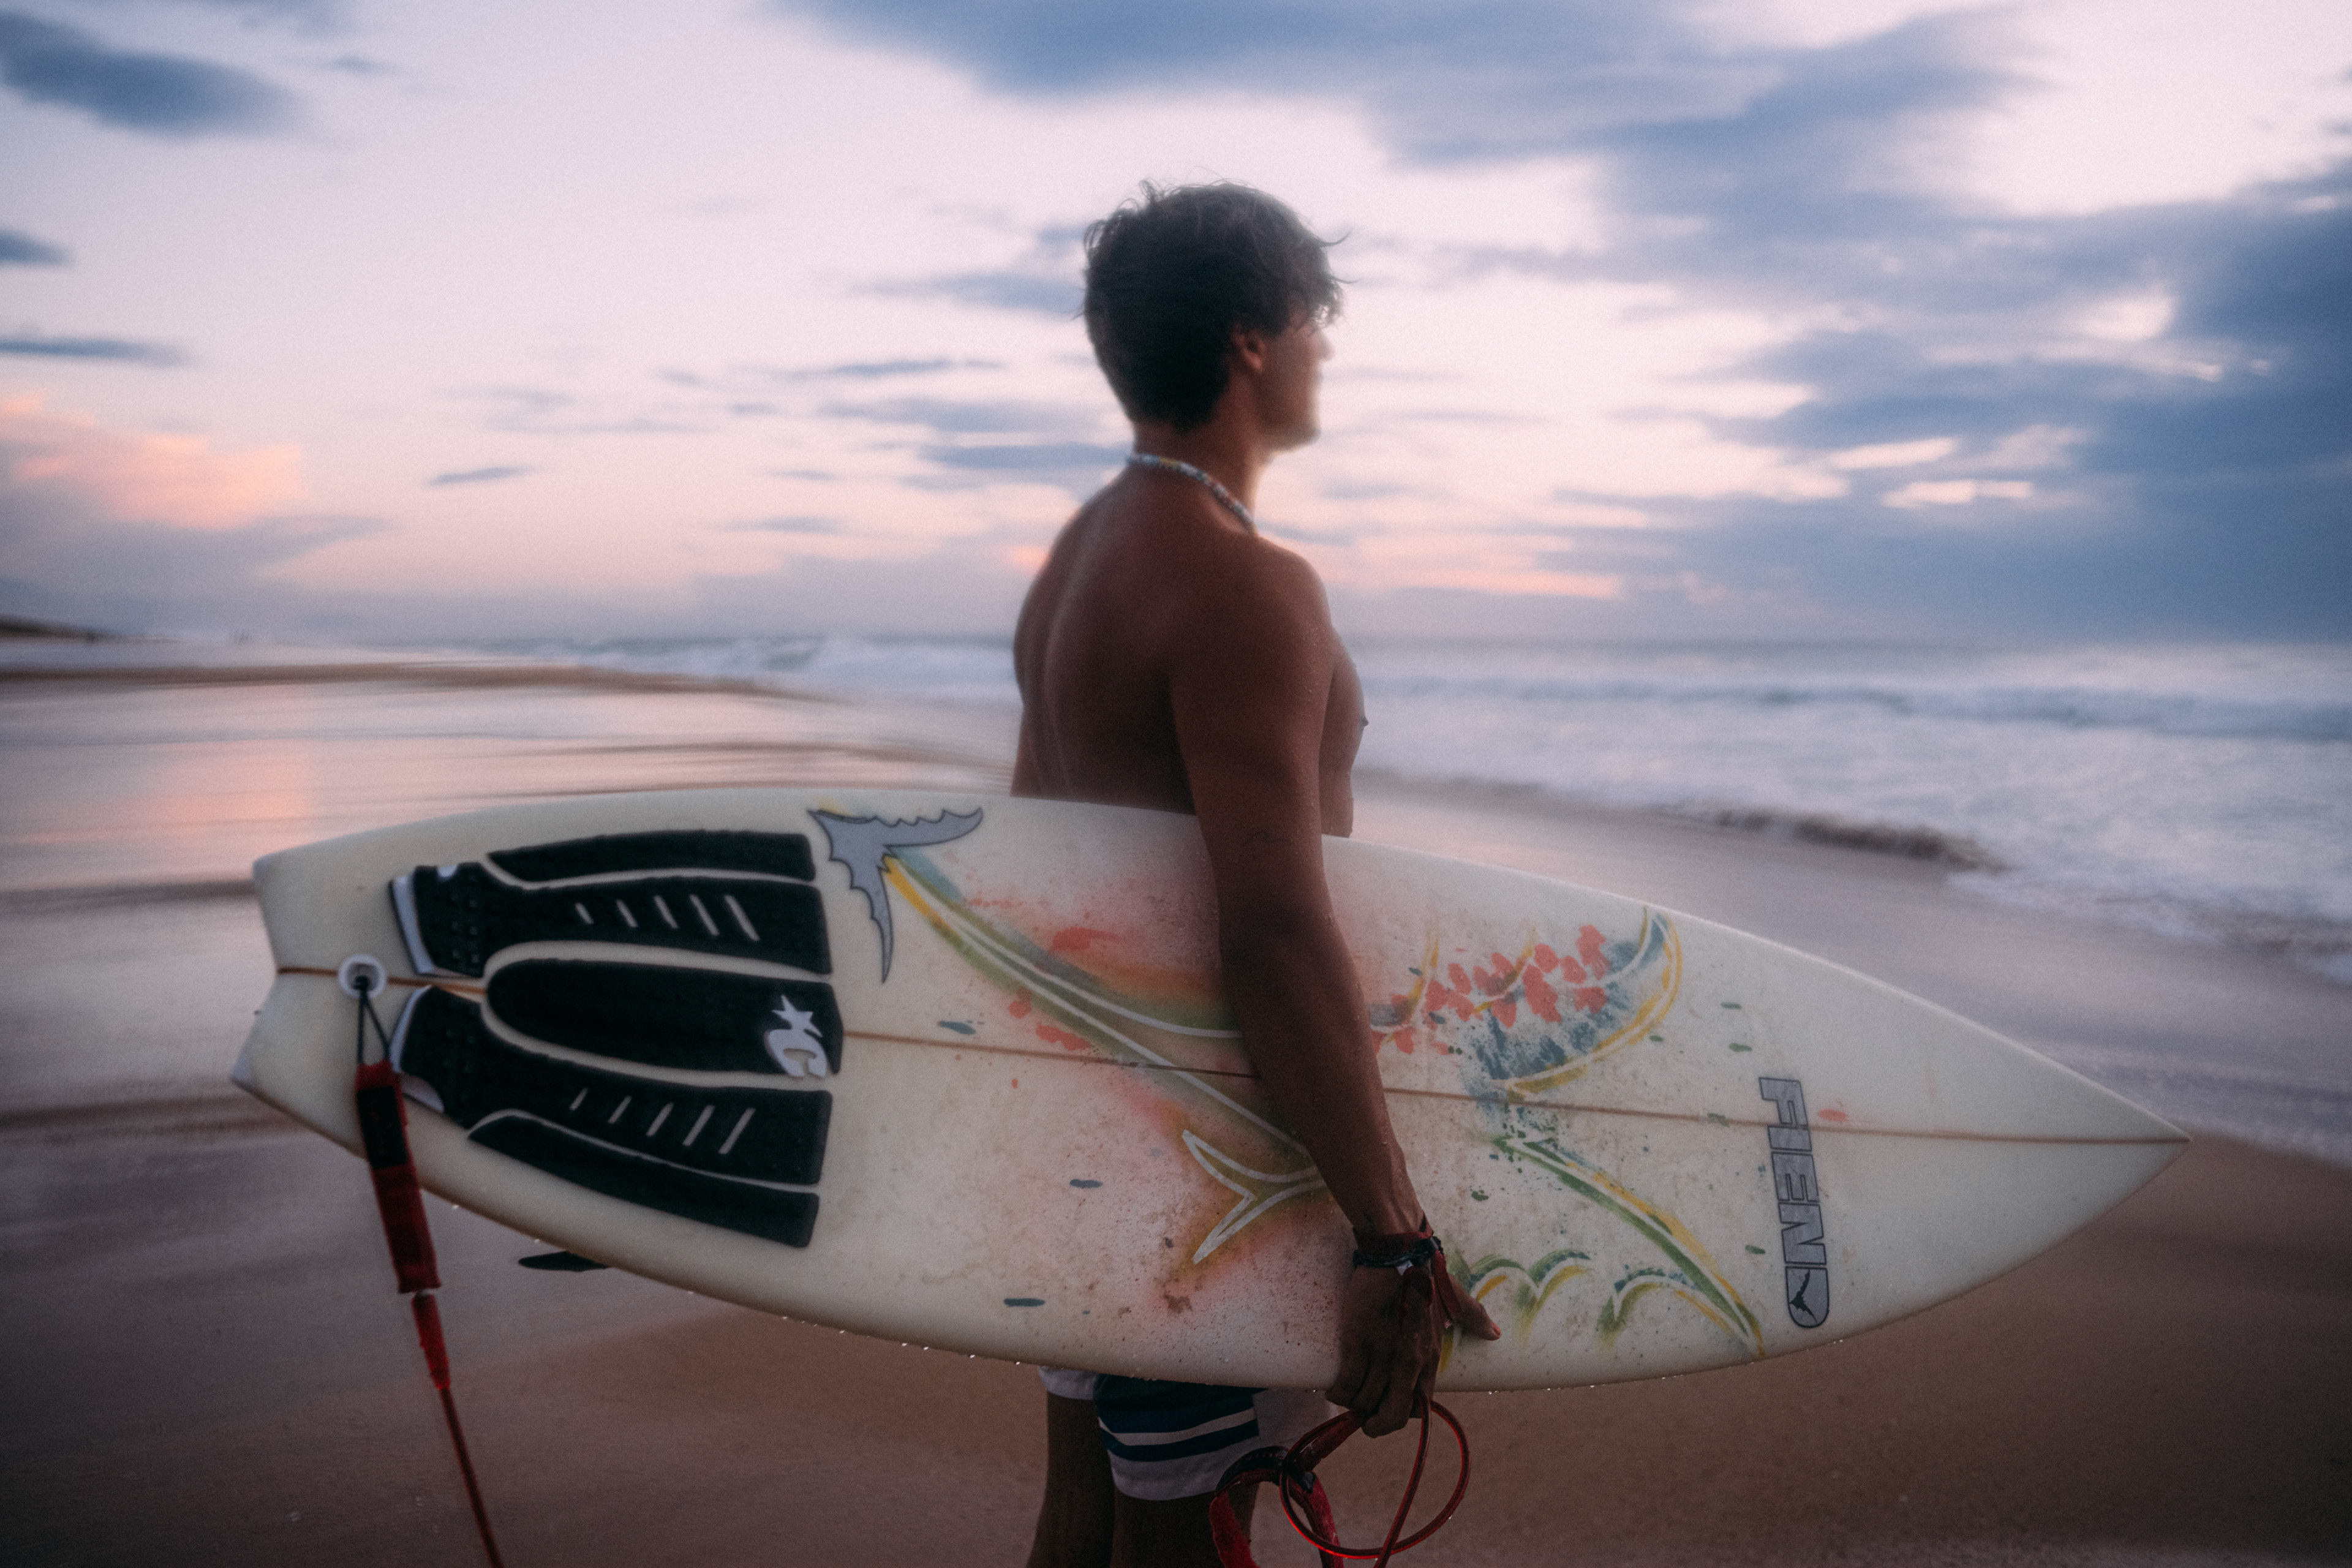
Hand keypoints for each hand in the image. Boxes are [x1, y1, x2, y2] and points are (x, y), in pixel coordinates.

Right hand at [1325, 1260, 1500, 1436]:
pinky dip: (1338, 1394)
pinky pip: (1346, 1386)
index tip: (1388, 1408)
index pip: (1421, 1406)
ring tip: (1346, 1397)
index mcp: (1429, 1356)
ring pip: (1365, 1402)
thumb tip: (1495, 1334)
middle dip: (1377, 1424)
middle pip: (1393, 1415)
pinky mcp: (1358, 1343)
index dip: (1402, 1414)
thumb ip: (1473, 1317)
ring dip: (1354, 1406)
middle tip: (1365, 1418)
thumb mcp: (1454, 1300)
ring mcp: (1383, 1355)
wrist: (1395, 1254)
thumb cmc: (1423, 1275)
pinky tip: (1334, 1389)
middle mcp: (1409, 1362)